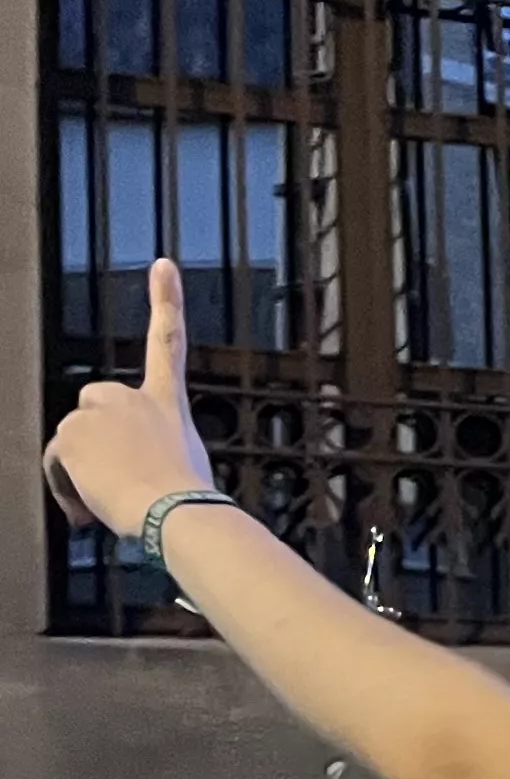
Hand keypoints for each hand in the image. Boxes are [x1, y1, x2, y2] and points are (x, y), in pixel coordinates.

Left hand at [44, 261, 213, 540]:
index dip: (166, 302)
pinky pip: (56, 462)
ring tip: (113, 496)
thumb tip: (124, 470)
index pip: (168, 343)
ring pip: (71, 442)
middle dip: (94, 440)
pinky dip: (67, 485)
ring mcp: (98, 412)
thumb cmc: (184, 496)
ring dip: (81, 471)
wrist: (173, 510)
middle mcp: (131, 397)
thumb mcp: (182, 462)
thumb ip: (151, 449)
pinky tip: (91, 501)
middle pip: (93, 409)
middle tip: (117, 477)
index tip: (164, 268)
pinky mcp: (71, 432)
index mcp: (166, 402)